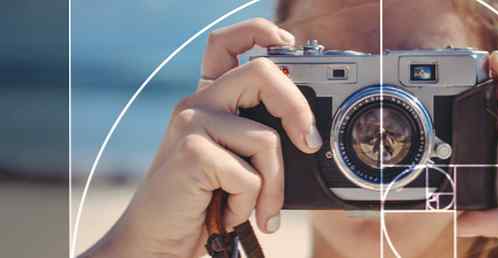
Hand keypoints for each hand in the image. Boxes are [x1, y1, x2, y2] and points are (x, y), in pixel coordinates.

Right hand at [79, 18, 321, 257]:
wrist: (157, 239)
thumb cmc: (202, 203)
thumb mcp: (234, 163)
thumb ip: (257, 138)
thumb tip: (308, 132)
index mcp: (207, 101)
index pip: (226, 44)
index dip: (258, 32)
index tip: (287, 44)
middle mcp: (197, 104)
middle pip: (261, 73)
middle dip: (298, 108)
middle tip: (310, 143)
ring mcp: (191, 124)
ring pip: (266, 139)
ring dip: (273, 186)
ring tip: (257, 209)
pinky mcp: (191, 151)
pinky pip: (249, 175)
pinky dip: (249, 204)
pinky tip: (229, 213)